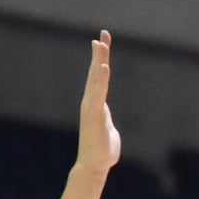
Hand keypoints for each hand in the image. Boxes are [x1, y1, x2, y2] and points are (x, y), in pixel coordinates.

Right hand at [77, 30, 120, 175]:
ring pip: (96, 79)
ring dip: (99, 61)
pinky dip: (101, 80)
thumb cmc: (103, 149)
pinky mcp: (95, 115)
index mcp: (96, 102)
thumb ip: (105, 120)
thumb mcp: (107, 128)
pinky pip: (98, 93)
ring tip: (101, 45)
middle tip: (103, 34)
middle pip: (96, 72)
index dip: (101, 59)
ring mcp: (91, 107)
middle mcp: (91, 101)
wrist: (95, 164)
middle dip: (100, 53)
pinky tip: (104, 68)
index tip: (104, 41)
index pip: (99, 76)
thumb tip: (105, 121)